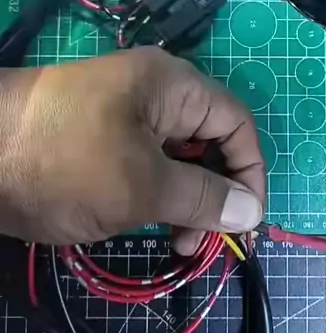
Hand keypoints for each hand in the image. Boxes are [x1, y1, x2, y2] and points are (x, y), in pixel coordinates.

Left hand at [0, 48, 263, 246]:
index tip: (244, 223)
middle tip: (201, 244)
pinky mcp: (98, 143)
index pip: (235, 123)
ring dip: (184, 204)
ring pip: (175, 161)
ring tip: (173, 245)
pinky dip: (154, 199)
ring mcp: (123, 118)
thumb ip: (202, 199)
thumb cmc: (66, 163)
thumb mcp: (142, 186)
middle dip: (214, 194)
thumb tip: (251, 212)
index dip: (249, 172)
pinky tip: (145, 229)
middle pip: (208, 143)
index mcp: (172, 86)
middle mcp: (154, 95)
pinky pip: (144, 168)